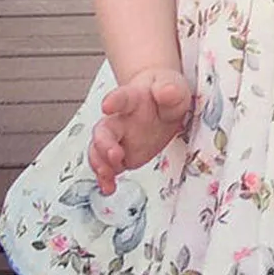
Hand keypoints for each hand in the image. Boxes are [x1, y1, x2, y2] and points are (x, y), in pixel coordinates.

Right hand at [88, 67, 190, 194]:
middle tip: (114, 154)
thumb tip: (167, 90)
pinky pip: (108, 167)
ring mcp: (118, 138)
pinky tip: (109, 187)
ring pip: (99, 150)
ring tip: (107, 174)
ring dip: (101, 163)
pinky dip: (105, 178)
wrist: (163, 99)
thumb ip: (169, 89)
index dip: (113, 101)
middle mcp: (120, 119)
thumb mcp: (174, 87)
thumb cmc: (166, 91)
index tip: (106, 105)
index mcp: (133, 98)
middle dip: (104, 143)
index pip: (122, 98)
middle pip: (104, 129)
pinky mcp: (121, 155)